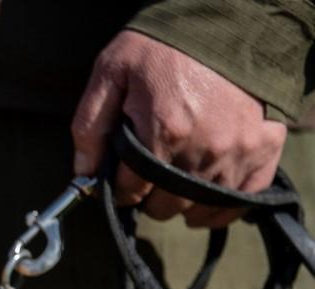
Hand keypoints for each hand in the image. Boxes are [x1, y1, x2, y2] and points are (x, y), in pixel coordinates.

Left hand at [71, 30, 287, 227]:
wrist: (224, 21)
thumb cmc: (161, 48)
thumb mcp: (111, 74)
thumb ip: (90, 128)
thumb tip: (83, 177)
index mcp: (163, 131)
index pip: (130, 192)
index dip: (119, 190)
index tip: (120, 181)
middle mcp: (204, 149)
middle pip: (165, 206)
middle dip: (149, 197)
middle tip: (147, 177)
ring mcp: (238, 151)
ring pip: (199, 207)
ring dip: (181, 200)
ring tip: (173, 179)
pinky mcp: (265, 148)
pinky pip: (241, 199)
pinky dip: (219, 206)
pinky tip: (203, 197)